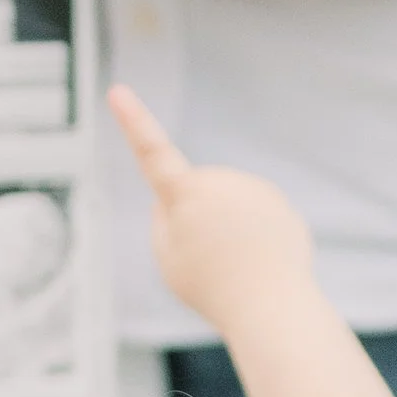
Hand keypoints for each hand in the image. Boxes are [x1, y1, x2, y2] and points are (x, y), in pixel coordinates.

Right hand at [109, 84, 316, 336]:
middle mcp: (221, 181)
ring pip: (226, 205)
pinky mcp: (279, 204)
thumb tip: (174, 198)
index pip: (152, 152)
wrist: (274, 306)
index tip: (117, 90)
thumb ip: (163, 220)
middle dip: (194, 219)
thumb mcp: (168, 259)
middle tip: (206, 261)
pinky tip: (259, 263)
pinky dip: (253, 239)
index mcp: (185, 195)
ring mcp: (254, 189)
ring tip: (235, 265)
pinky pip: (254, 219)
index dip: (133, 121)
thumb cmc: (213, 288)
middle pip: (193, 194)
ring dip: (225, 230)